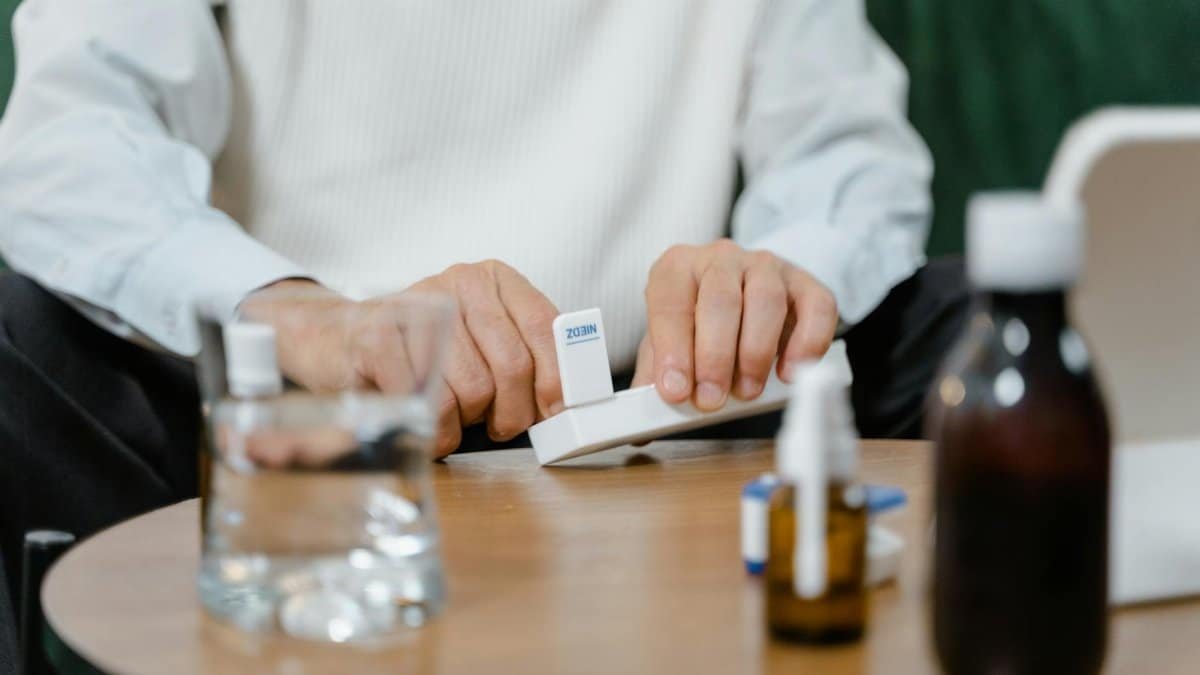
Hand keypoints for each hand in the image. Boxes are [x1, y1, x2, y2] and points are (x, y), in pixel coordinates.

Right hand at [241, 260, 561, 456]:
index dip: (558, 380)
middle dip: (511, 413)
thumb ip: (525, 358)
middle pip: (512, 366)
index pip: (544, 328)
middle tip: (497, 427)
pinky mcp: (378, 336)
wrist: (336, 340)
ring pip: (472, 390)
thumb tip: (568, 403)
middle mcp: (459, 281)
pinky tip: (425, 423)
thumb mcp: (481, 342)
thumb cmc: (422, 351)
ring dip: (466, 423)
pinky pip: (427, 402)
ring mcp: (417, 304)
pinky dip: (433, 430)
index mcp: (494, 278)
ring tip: (453, 418)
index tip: (558, 415)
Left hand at [633, 240, 837, 409]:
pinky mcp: (806, 284)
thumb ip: (656, 377)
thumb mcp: (668, 343)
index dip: (672, 348)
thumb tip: (641, 429)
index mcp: (677, 268)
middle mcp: (721, 259)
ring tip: (747, 391)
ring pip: (766, 301)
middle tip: (711, 400)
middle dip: (715, 357)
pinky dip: (806, 344)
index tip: (676, 391)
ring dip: (756, 353)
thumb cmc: (699, 323)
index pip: (670, 302)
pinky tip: (790, 373)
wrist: (744, 293)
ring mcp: (767, 266)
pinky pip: (816, 308)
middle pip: (720, 301)